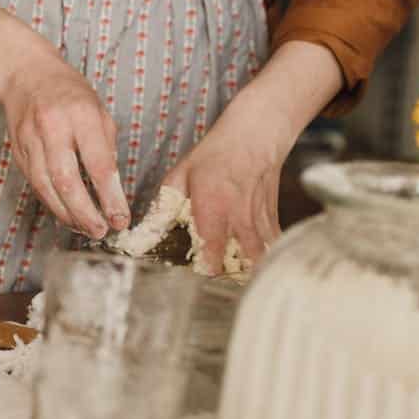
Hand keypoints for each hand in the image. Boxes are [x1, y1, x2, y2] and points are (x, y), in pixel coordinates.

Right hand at [0, 45, 129, 237]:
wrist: (26, 74)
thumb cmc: (69, 93)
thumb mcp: (98, 111)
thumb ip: (105, 148)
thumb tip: (112, 191)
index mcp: (81, 115)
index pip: (98, 165)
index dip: (110, 197)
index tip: (120, 218)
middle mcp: (53, 128)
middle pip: (67, 181)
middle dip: (85, 213)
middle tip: (100, 232)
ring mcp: (30, 140)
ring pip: (46, 187)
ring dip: (66, 214)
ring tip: (85, 228)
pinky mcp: (17, 151)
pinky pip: (35, 184)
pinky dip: (51, 203)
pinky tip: (66, 214)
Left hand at [162, 92, 292, 274]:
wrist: (255, 137)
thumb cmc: (216, 155)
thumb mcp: (180, 176)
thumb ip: (163, 207)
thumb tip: (146, 234)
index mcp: (213, 207)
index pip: (212, 251)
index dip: (204, 270)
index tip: (195, 276)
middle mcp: (239, 218)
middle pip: (240, 263)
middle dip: (227, 277)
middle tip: (214, 282)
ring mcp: (260, 221)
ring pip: (260, 260)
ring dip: (247, 272)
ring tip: (233, 280)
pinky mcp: (273, 221)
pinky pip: (271, 249)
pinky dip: (263, 260)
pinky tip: (252, 265)